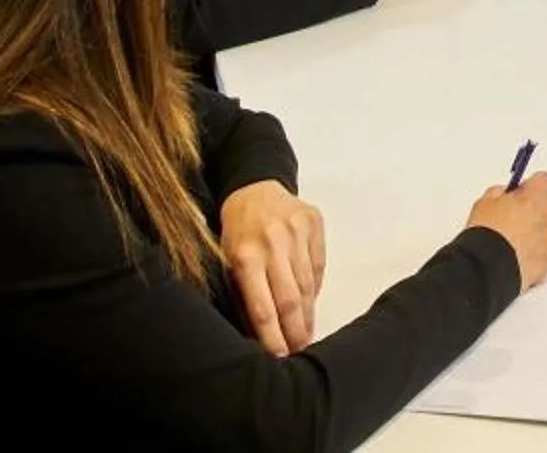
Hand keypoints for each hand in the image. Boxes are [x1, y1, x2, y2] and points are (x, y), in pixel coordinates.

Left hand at [220, 180, 325, 355]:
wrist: (253, 190)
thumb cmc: (236, 236)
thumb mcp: (228, 266)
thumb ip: (243, 299)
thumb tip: (259, 338)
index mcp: (245, 257)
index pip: (262, 308)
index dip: (273, 336)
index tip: (280, 357)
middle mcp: (272, 243)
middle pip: (290, 298)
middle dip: (296, 330)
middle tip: (301, 350)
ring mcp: (296, 230)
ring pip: (307, 283)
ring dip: (308, 313)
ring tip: (306, 333)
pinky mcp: (313, 222)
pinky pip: (318, 265)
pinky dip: (315, 287)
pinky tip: (310, 302)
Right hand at [466, 174, 546, 290]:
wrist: (487, 269)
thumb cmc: (486, 234)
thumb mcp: (484, 203)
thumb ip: (498, 193)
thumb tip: (504, 194)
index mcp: (535, 198)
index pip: (544, 180)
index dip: (531, 186)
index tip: (519, 194)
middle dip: (533, 211)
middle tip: (511, 221)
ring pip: (546, 232)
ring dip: (534, 235)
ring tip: (511, 245)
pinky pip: (544, 255)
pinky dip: (534, 256)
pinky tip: (515, 260)